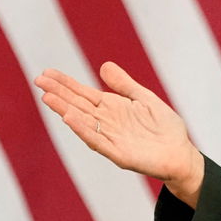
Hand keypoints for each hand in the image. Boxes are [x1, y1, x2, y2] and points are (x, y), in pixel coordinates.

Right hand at [34, 63, 204, 205]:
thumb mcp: (144, 98)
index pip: (83, 94)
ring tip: (47, 98)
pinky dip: (83, 130)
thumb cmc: (165, 128)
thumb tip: (103, 66)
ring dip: (65, 110)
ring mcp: (111, 138)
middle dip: (59, 94)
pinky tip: (69, 119)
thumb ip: (124, 85)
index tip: (46, 73)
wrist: (181, 154)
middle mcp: (106, 123)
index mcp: (111, 109)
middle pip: (78, 106)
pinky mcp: (119, 154)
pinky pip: (98, 141)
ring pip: (83, 123)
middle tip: (38, 81)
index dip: (65, 84)